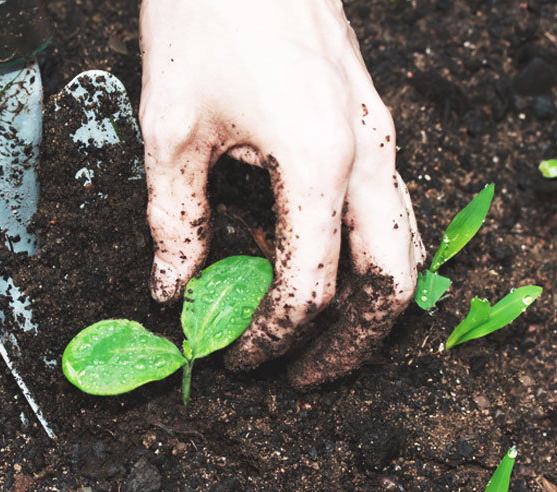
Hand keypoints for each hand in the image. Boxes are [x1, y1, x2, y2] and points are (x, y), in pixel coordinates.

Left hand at [138, 0, 424, 386]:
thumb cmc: (203, 16)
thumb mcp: (170, 129)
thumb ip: (174, 220)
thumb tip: (173, 289)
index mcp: (318, 159)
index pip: (311, 285)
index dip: (271, 336)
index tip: (233, 355)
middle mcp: (367, 155)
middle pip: (391, 284)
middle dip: (349, 346)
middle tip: (298, 375)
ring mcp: (377, 139)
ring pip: (400, 250)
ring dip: (361, 307)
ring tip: (308, 336)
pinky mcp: (367, 127)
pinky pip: (383, 213)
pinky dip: (355, 258)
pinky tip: (307, 265)